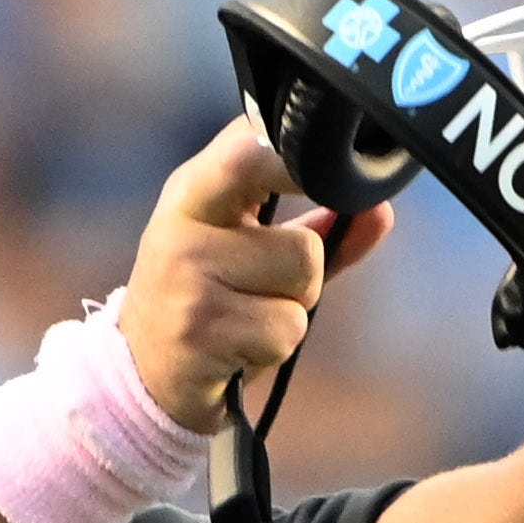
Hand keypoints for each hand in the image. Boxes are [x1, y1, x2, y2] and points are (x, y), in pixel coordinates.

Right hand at [118, 114, 392, 430]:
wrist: (143, 373)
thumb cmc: (207, 301)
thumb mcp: (249, 254)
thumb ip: (317, 232)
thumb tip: (380, 211)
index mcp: (194, 191)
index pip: (250, 149)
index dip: (300, 162)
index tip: (326, 177)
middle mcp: (184, 226)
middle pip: (302, 241)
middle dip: (303, 267)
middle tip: (266, 280)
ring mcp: (188, 277)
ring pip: (300, 285)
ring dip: (289, 311)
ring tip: (245, 316)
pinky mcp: (199, 328)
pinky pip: (286, 331)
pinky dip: (274, 345)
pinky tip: (236, 345)